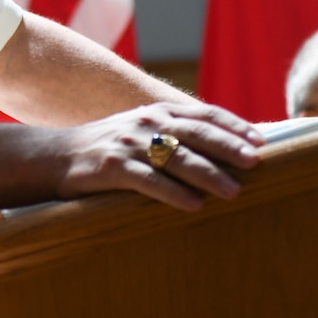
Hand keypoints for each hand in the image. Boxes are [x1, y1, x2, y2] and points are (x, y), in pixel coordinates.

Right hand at [57, 102, 264, 210]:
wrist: (56, 156)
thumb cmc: (109, 148)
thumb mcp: (142, 131)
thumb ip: (176, 135)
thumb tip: (225, 151)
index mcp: (158, 112)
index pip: (204, 114)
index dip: (234, 126)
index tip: (261, 141)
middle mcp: (146, 122)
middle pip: (196, 133)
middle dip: (228, 147)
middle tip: (256, 162)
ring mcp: (128, 144)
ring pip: (176, 158)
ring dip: (208, 175)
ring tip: (234, 191)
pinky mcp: (111, 168)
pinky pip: (148, 182)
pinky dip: (173, 194)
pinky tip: (193, 206)